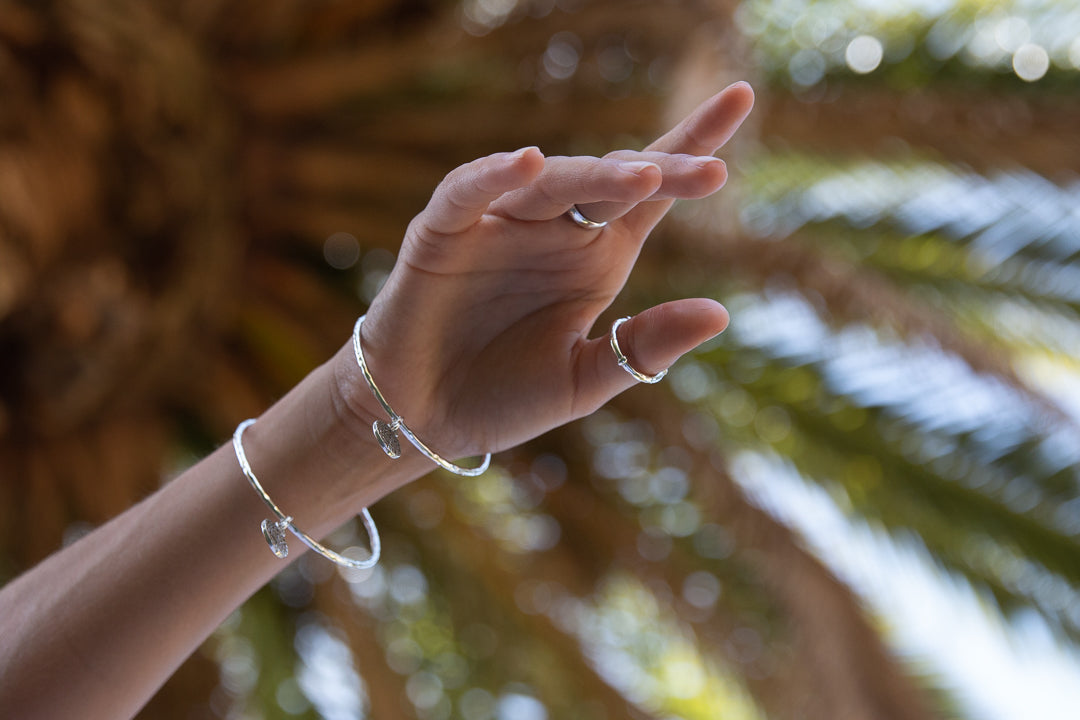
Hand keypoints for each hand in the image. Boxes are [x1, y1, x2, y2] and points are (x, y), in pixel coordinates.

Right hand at [346, 82, 754, 457]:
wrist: (423, 418)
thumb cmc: (504, 396)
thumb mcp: (586, 379)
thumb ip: (645, 347)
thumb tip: (722, 312)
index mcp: (595, 257)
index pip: (650, 195)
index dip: (691, 149)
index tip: (742, 98)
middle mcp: (553, 230)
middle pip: (611, 181)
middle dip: (660, 172)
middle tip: (711, 172)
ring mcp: (498, 226)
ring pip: (550, 183)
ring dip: (592, 176)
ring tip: (643, 178)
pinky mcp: (442, 233)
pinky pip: (467, 194)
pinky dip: (493, 176)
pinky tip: (527, 164)